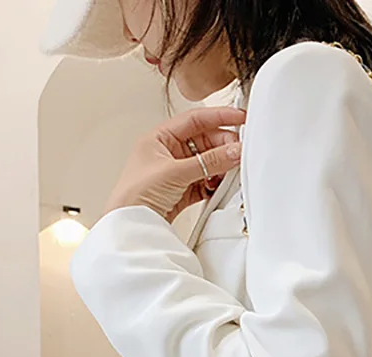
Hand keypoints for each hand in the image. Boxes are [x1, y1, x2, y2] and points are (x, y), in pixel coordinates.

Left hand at [105, 107, 246, 222]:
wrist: (130, 224)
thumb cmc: (136, 194)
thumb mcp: (175, 172)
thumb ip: (208, 162)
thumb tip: (233, 151)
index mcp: (161, 138)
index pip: (195, 120)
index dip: (219, 116)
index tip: (240, 117)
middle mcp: (170, 152)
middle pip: (206, 142)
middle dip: (224, 147)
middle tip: (240, 152)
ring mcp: (179, 172)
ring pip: (209, 163)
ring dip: (222, 167)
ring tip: (232, 172)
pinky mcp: (185, 190)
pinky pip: (208, 182)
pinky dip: (217, 184)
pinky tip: (222, 186)